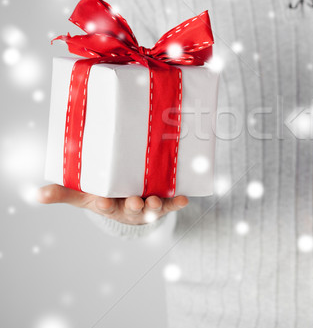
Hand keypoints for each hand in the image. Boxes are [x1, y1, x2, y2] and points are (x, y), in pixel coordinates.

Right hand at [37, 184, 188, 224]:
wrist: (129, 204)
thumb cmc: (106, 197)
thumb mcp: (84, 195)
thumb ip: (62, 193)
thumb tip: (36, 194)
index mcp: (110, 205)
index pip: (105, 205)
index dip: (103, 204)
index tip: (102, 201)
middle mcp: (129, 207)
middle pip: (131, 207)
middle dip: (133, 205)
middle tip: (134, 201)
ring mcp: (147, 206)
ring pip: (151, 208)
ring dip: (154, 205)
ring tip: (155, 202)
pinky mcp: (162, 202)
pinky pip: (171, 204)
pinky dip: (177, 203)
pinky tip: (185, 199)